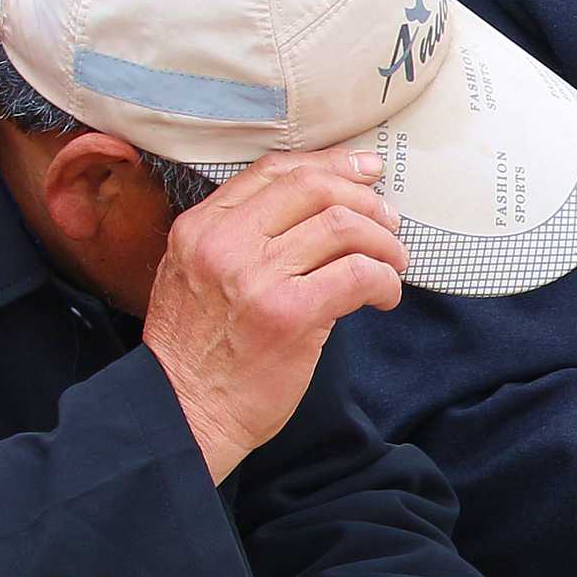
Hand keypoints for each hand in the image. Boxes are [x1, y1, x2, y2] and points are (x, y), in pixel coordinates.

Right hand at [145, 152, 409, 480]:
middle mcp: (224, 243)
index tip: (364, 172)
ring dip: (383, 242)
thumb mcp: (194, 274)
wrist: (183, 412)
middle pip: (313, 187)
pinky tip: (384, 297)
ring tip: (393, 264)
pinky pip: (357, 274)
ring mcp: (256, 277)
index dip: (331, 165)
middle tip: (389, 222)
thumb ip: (238, 237)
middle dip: (365, 199)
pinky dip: (384, 281)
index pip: (274, 170)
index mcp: (200, 227)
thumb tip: (316, 207)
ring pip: (343, 225)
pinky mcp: (289, 314)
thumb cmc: (198, 350)